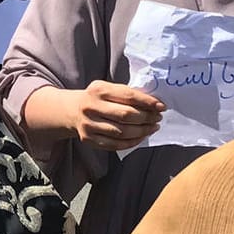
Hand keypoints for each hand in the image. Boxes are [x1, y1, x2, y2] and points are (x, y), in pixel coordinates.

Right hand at [25, 81, 165, 150]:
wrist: (71, 110)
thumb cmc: (97, 98)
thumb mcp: (107, 88)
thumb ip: (125, 94)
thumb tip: (153, 103)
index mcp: (98, 89)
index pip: (128, 96)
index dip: (147, 102)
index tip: (162, 106)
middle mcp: (91, 107)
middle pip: (126, 115)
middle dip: (147, 117)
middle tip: (158, 118)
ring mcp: (89, 125)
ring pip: (122, 132)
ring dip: (142, 131)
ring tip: (152, 127)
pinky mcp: (89, 139)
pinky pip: (115, 144)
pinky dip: (132, 142)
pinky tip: (141, 137)